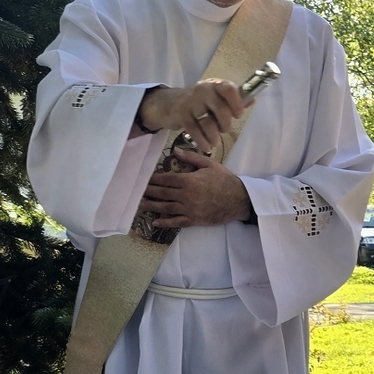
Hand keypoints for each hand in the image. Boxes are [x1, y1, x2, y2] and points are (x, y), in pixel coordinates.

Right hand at [135, 79, 248, 153]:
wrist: (166, 104)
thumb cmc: (197, 102)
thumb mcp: (214, 97)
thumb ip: (233, 99)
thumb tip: (253, 99)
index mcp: (214, 85)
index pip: (229, 88)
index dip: (237, 103)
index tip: (238, 115)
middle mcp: (203, 90)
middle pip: (222, 110)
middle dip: (226, 125)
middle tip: (224, 129)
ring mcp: (191, 102)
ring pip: (209, 124)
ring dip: (214, 137)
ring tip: (214, 141)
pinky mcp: (181, 115)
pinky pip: (196, 132)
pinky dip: (203, 142)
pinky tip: (206, 147)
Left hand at [138, 148, 252, 227]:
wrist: (240, 200)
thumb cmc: (225, 180)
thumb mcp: (210, 165)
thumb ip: (191, 157)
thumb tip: (176, 151)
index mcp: (189, 180)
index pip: (165, 179)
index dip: (153, 179)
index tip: (142, 179)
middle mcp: (186, 195)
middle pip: (162, 193)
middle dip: (148, 192)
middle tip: (134, 191)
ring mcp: (189, 209)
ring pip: (165, 208)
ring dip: (151, 206)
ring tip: (138, 205)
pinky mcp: (194, 220)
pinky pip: (176, 222)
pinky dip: (165, 222)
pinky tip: (155, 222)